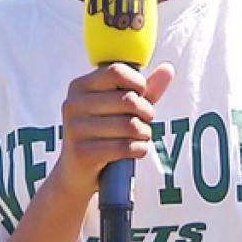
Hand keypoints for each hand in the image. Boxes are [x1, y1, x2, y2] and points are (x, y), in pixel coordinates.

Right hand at [55, 62, 174, 198]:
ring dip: (144, 133)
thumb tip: (168, 69)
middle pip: (128, 99)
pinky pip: (125, 147)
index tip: (141, 95)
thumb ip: (147, 89)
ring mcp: (74, 129)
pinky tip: (135, 150)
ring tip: (139, 136)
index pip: (116, 71)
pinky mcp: (81, 152)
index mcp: (80, 86)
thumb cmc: (106, 132)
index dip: (138, 84)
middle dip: (146, 112)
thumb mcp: (125, 107)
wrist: (77, 172)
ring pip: (130, 125)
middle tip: (144, 121)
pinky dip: (139, 149)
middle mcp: (72, 104)